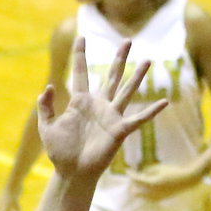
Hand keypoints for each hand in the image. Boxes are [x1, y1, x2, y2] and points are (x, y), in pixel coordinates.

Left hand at [38, 38, 167, 182]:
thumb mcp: (46, 128)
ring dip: (137, 77)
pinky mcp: (119, 130)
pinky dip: (151, 111)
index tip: (81, 38)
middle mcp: (98, 105)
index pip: (81, 73)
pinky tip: (165, 102)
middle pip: (111, 76)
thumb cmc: (60, 152)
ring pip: (126, 91)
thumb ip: (45, 108)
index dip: (80, 56)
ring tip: (147, 61)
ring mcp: (111, 116)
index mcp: (80, 102)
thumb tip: (47, 87)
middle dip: (119, 58)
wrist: (71, 172)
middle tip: (127, 40)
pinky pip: (139, 119)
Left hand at [128, 161, 201, 200]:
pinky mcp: (160, 199)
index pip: (137, 180)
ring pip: (140, 196)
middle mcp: (152, 192)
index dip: (131, 174)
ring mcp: (156, 197)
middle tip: (133, 177)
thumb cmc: (174, 171)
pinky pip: (147, 198)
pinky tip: (146, 188)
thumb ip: (148, 171)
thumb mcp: (159, 168)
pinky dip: (144, 193)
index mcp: (152, 183)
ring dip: (138, 189)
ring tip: (139, 182)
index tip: (127, 170)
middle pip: (135, 191)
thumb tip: (140, 173)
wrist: (187, 179)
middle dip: (132, 185)